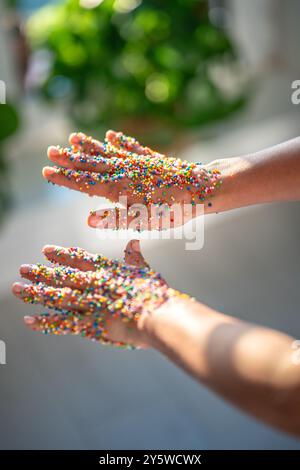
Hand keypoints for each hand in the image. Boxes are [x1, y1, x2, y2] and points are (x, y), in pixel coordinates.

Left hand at [12, 240, 181, 348]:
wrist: (160, 316)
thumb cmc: (156, 294)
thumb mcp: (146, 271)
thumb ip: (135, 258)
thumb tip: (133, 241)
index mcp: (108, 270)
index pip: (79, 259)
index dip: (61, 254)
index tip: (45, 250)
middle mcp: (95, 284)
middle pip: (62, 277)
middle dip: (41, 273)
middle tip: (22, 269)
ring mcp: (91, 304)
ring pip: (57, 297)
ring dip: (36, 293)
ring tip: (17, 289)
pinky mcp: (91, 324)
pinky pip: (64, 323)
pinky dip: (45, 322)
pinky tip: (28, 320)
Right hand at [44, 130, 221, 229]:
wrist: (202, 189)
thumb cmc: (175, 209)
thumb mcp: (145, 220)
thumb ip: (116, 218)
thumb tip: (88, 220)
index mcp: (120, 189)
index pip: (86, 183)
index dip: (66, 179)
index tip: (47, 171)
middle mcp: (126, 172)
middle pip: (93, 165)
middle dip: (71, 159)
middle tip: (50, 151)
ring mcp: (138, 164)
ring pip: (108, 153)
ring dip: (90, 147)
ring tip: (73, 137)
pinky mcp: (152, 160)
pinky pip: (131, 148)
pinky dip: (120, 142)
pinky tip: (111, 134)